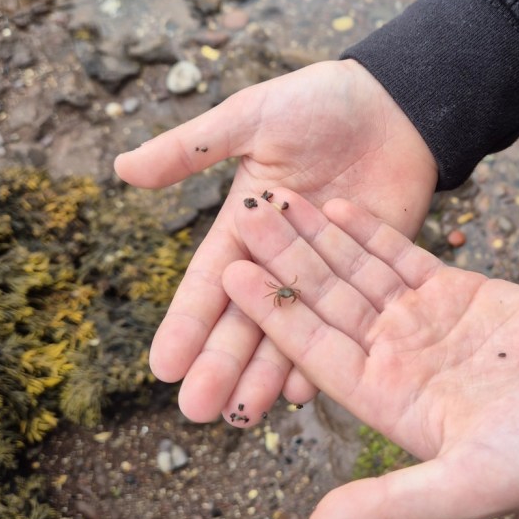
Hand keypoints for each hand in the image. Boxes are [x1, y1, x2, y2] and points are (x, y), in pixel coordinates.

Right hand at [113, 60, 436, 420]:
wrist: (396, 103)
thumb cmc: (318, 103)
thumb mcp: (250, 117)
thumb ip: (194, 147)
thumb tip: (122, 167)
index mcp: (247, 226)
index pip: (210, 282)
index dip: (186, 322)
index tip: (161, 366)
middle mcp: (282, 259)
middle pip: (246, 320)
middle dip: (220, 363)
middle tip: (196, 411)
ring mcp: (326, 273)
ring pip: (291, 332)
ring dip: (266, 374)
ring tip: (243, 415)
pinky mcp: (372, 276)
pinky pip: (346, 324)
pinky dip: (326, 355)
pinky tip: (307, 390)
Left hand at [221, 190, 518, 518]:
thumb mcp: (470, 482)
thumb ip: (391, 506)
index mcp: (389, 401)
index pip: (315, 350)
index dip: (272, 312)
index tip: (228, 276)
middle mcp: (397, 359)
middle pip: (328, 302)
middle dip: (285, 261)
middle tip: (243, 216)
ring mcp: (426, 323)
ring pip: (359, 273)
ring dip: (318, 237)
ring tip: (278, 199)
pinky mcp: (460, 293)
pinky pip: (404, 257)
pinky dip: (372, 232)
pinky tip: (337, 204)